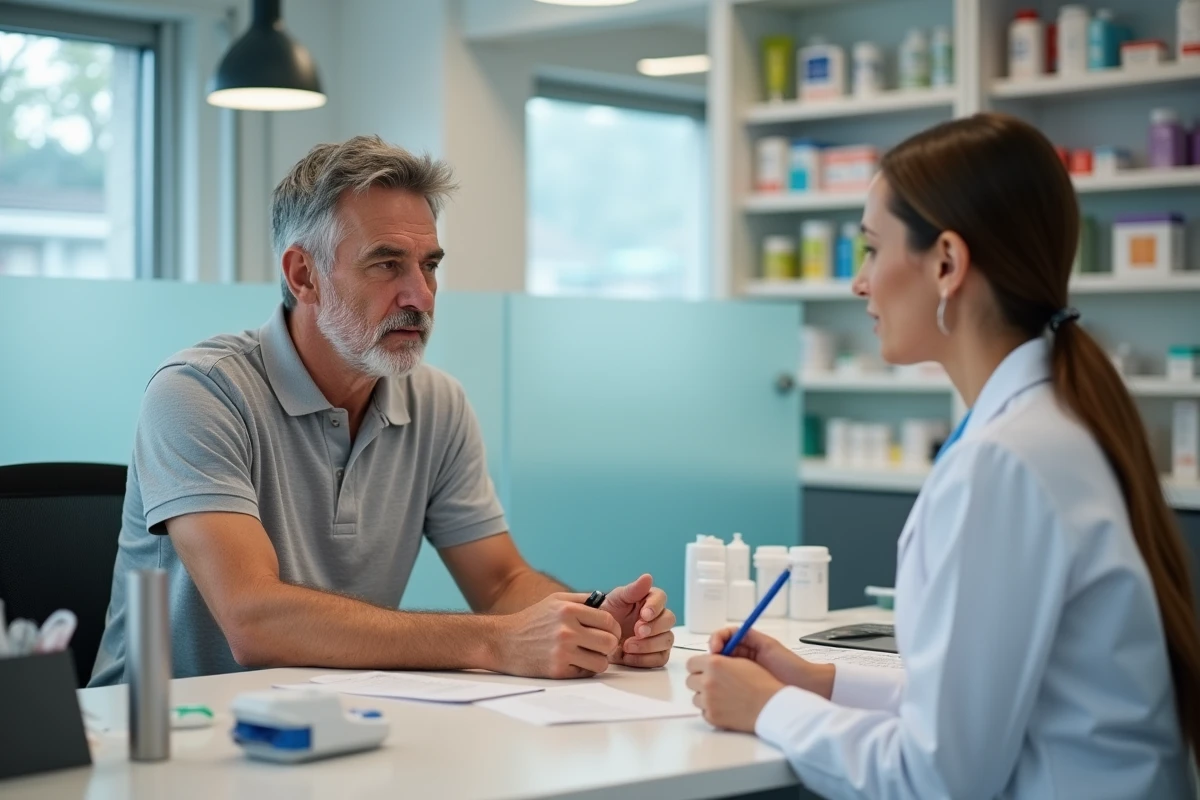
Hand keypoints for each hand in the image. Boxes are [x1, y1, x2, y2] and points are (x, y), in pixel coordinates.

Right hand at [494, 593, 622, 678]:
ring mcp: (562, 652)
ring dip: (598, 660)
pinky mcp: (557, 671)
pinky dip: (583, 669)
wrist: (503, 641)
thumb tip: (609, 606)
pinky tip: (573, 661)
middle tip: (600, 645)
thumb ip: (583, 601)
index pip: (608, 621)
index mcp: (568, 610)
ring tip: (587, 654)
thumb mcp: (555, 601)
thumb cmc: (532, 620)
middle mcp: (566, 630)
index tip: (607, 632)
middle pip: (609, 643)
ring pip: (602, 662)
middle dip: (609, 645)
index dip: (612, 628)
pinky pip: (586, 673)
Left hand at [600, 574, 675, 668]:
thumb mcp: (616, 599)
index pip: (661, 599)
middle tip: (637, 632)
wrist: (597, 634)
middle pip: (669, 621)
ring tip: (627, 646)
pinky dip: (645, 659)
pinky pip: (660, 658)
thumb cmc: (608, 612)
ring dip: (649, 645)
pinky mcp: (655, 654)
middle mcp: (658, 618)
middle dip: (654, 627)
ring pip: (667, 640)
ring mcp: (658, 636)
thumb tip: (648, 577)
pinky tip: (628, 657)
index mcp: (649, 600)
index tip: (644, 615)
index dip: (655, 607)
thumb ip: (633, 590)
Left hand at [686, 653, 784, 731]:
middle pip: (690, 680)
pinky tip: (725, 707)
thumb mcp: (740, 661)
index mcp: (714, 664)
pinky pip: (703, 711)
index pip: (691, 663)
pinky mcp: (712, 716)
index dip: (699, 665)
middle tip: (714, 682)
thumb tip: (708, 663)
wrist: (770, 706)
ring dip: (704, 695)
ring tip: (721, 696)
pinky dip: (711, 709)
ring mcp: (708, 700)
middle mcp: (707, 681)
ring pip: (695, 696)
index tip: (705, 669)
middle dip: (700, 680)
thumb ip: (719, 660)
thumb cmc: (760, 682)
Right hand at [708, 626, 834, 698]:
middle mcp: (739, 661)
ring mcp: (738, 678)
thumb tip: (727, 633)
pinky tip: (723, 688)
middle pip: (714, 656)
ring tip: (717, 675)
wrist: (804, 686)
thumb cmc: (789, 666)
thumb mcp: (767, 645)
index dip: (715, 641)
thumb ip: (747, 635)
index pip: (721, 640)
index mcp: (745, 647)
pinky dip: (717, 688)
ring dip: (713, 672)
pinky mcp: (737, 694)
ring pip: (714, 673)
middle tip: (715, 662)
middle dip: (711, 657)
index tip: (716, 647)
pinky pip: (720, 690)